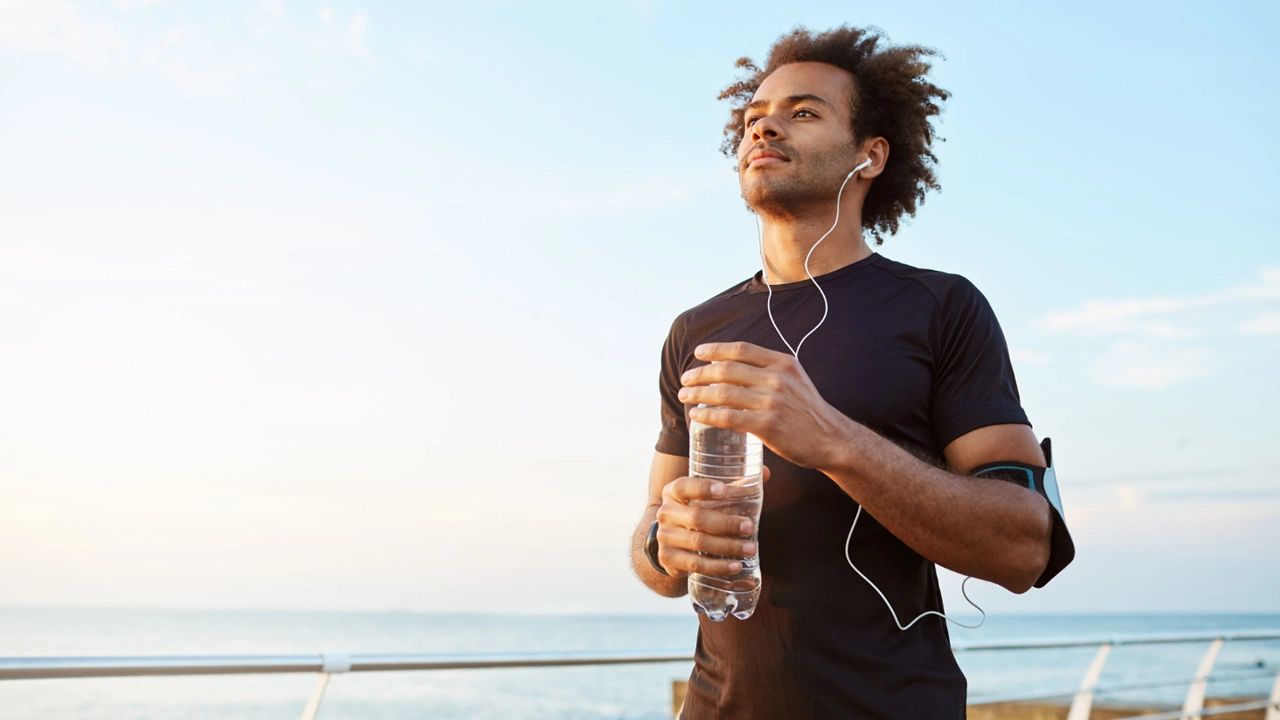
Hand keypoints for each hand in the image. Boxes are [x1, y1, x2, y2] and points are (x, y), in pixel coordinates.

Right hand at [655, 466, 768, 577]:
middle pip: (697, 517)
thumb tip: (765, 472)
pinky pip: (695, 564)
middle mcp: (665, 513)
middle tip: (749, 527)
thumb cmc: (697, 511)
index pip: (684, 486)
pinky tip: (736, 566)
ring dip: (727, 546)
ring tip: (750, 549)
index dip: (703, 488)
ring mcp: (664, 537)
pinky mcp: (668, 559)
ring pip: (698, 542)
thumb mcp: (708, 496)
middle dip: (726, 523)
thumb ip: (735, 484)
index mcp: (673, 492)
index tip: (724, 490)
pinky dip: (717, 567)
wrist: (671, 539)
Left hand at [677, 342, 846, 469]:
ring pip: (723, 393)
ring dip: (698, 394)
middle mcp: (776, 378)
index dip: (716, 349)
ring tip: (684, 396)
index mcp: (782, 363)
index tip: (698, 353)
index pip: (741, 349)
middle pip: (727, 370)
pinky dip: (708, 415)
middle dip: (700, 373)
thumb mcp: (794, 380)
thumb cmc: (809, 412)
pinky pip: (728, 417)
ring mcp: (772, 402)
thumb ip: (768, 371)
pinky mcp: (767, 425)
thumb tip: (731, 366)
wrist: (832, 439)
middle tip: (685, 379)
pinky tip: (697, 415)